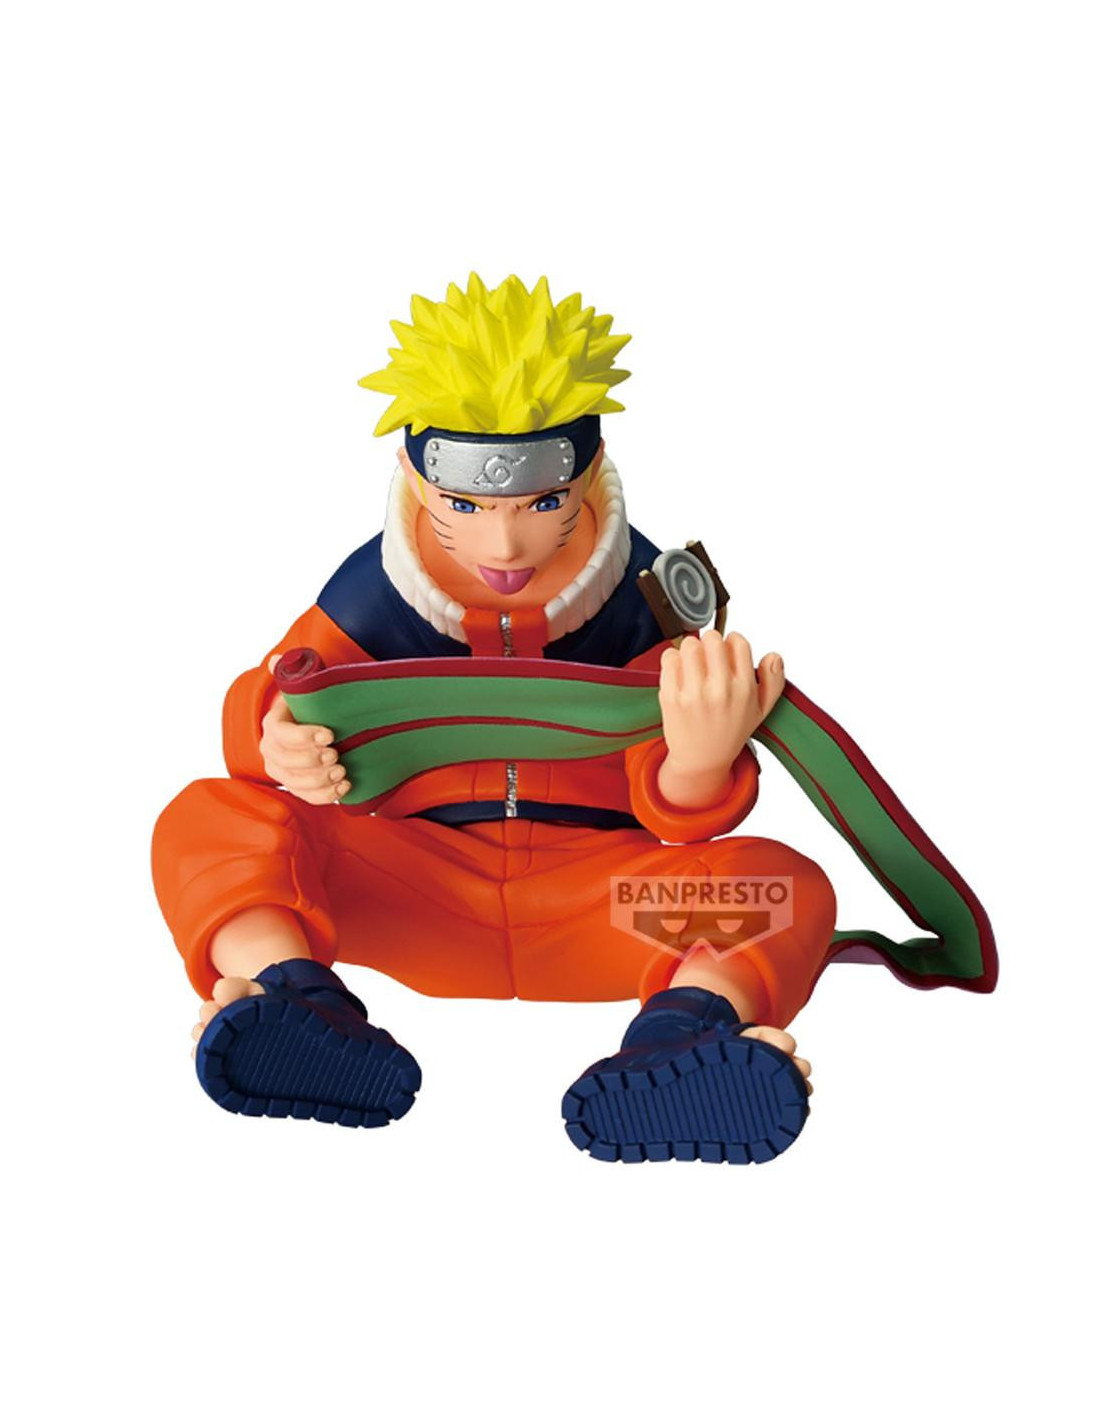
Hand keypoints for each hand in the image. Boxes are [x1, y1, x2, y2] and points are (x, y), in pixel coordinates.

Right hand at [259, 653, 349, 803]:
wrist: (311, 725)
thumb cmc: (309, 706)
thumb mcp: (302, 687)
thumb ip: (292, 673)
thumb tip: (277, 659)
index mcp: (273, 725)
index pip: (281, 733)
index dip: (304, 736)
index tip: (330, 734)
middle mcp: (272, 751)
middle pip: (286, 762)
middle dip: (312, 761)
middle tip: (336, 755)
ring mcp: (282, 771)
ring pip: (295, 782)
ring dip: (319, 781)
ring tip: (342, 772)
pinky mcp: (296, 786)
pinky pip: (307, 797)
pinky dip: (325, 796)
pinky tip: (343, 787)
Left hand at [658, 629, 784, 779]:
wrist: (702, 758)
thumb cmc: (731, 730)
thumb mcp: (762, 709)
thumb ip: (773, 680)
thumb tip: (773, 656)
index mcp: (744, 689)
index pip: (738, 642)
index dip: (731, 642)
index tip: (727, 652)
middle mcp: (720, 690)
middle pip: (712, 639)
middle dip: (710, 643)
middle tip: (708, 655)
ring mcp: (693, 694)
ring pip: (689, 645)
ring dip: (691, 649)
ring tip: (693, 663)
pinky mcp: (671, 697)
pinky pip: (669, 658)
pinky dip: (673, 659)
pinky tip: (680, 672)